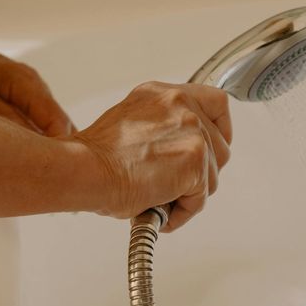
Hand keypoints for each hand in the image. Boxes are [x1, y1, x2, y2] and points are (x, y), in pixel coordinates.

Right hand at [75, 81, 232, 231]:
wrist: (86, 170)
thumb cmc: (95, 157)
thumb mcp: (131, 124)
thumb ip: (160, 129)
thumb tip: (174, 154)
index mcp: (163, 94)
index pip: (215, 102)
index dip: (219, 130)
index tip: (209, 149)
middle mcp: (181, 104)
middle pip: (220, 143)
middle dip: (202, 171)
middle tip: (177, 186)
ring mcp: (192, 130)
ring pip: (212, 173)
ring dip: (190, 193)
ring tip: (159, 199)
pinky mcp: (195, 159)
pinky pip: (201, 197)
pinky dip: (183, 211)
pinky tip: (159, 209)